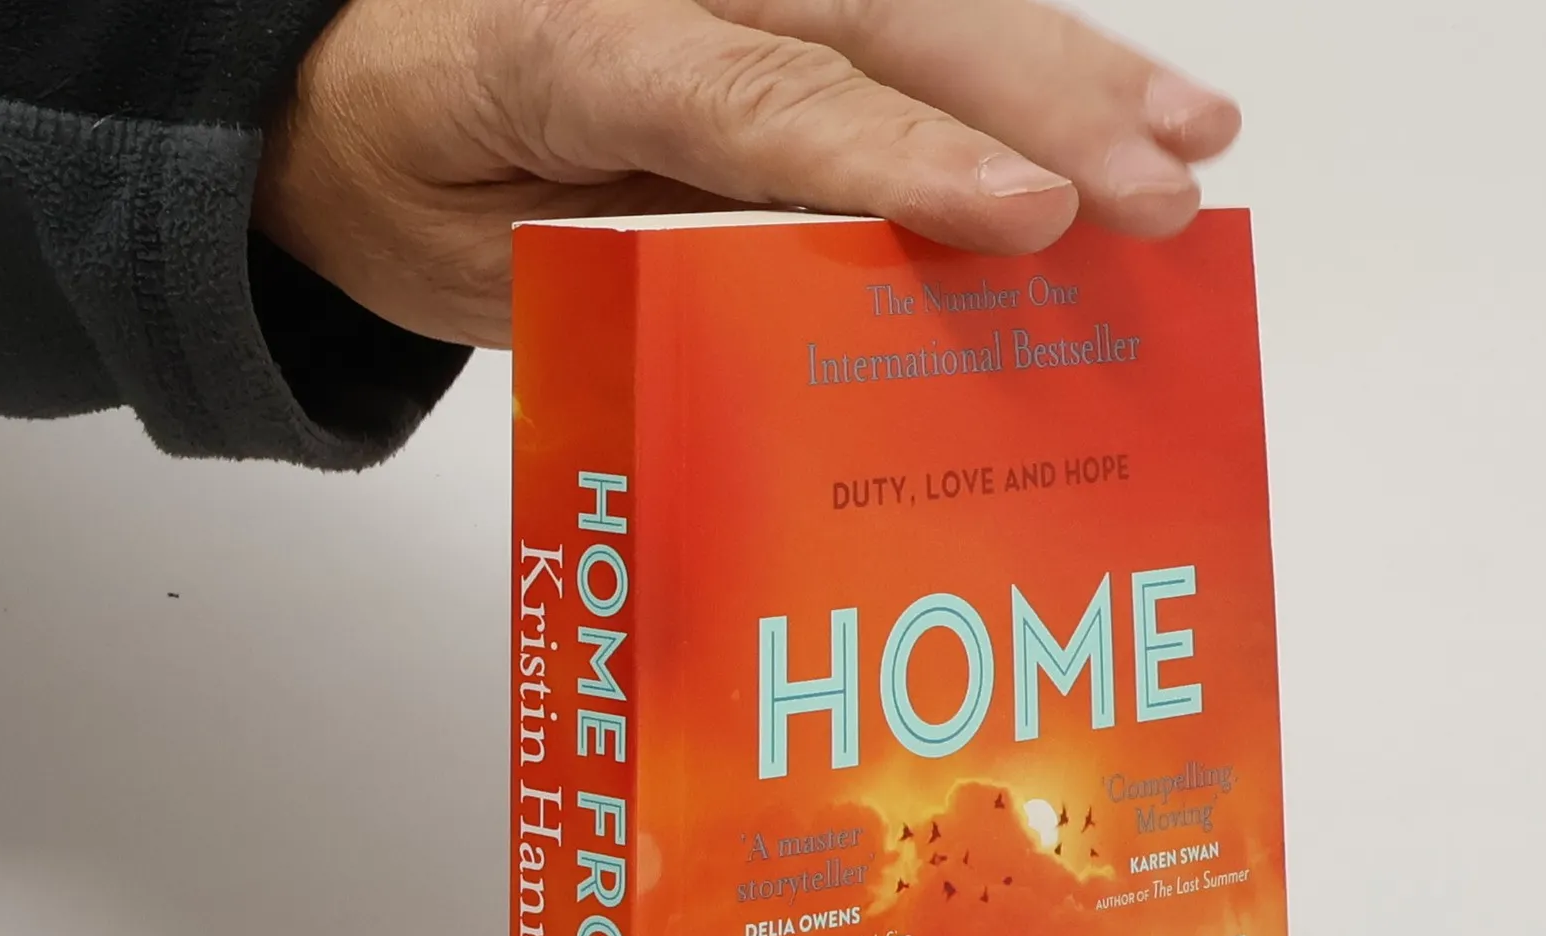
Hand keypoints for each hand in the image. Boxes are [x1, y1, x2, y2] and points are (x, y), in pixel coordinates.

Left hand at [253, 0, 1240, 347]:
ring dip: (1070, 69)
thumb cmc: (421, 191)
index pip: (753, 98)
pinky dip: (1023, 58)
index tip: (1024, 219)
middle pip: (876, 23)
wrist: (352, 95)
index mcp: (567, 45)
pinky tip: (1121, 101)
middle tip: (1161, 194)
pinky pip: (910, 20)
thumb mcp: (496, 274)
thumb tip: (829, 296)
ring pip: (921, 0)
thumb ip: (647, 271)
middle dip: (1037, 109)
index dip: (898, 156)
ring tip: (1193, 139)